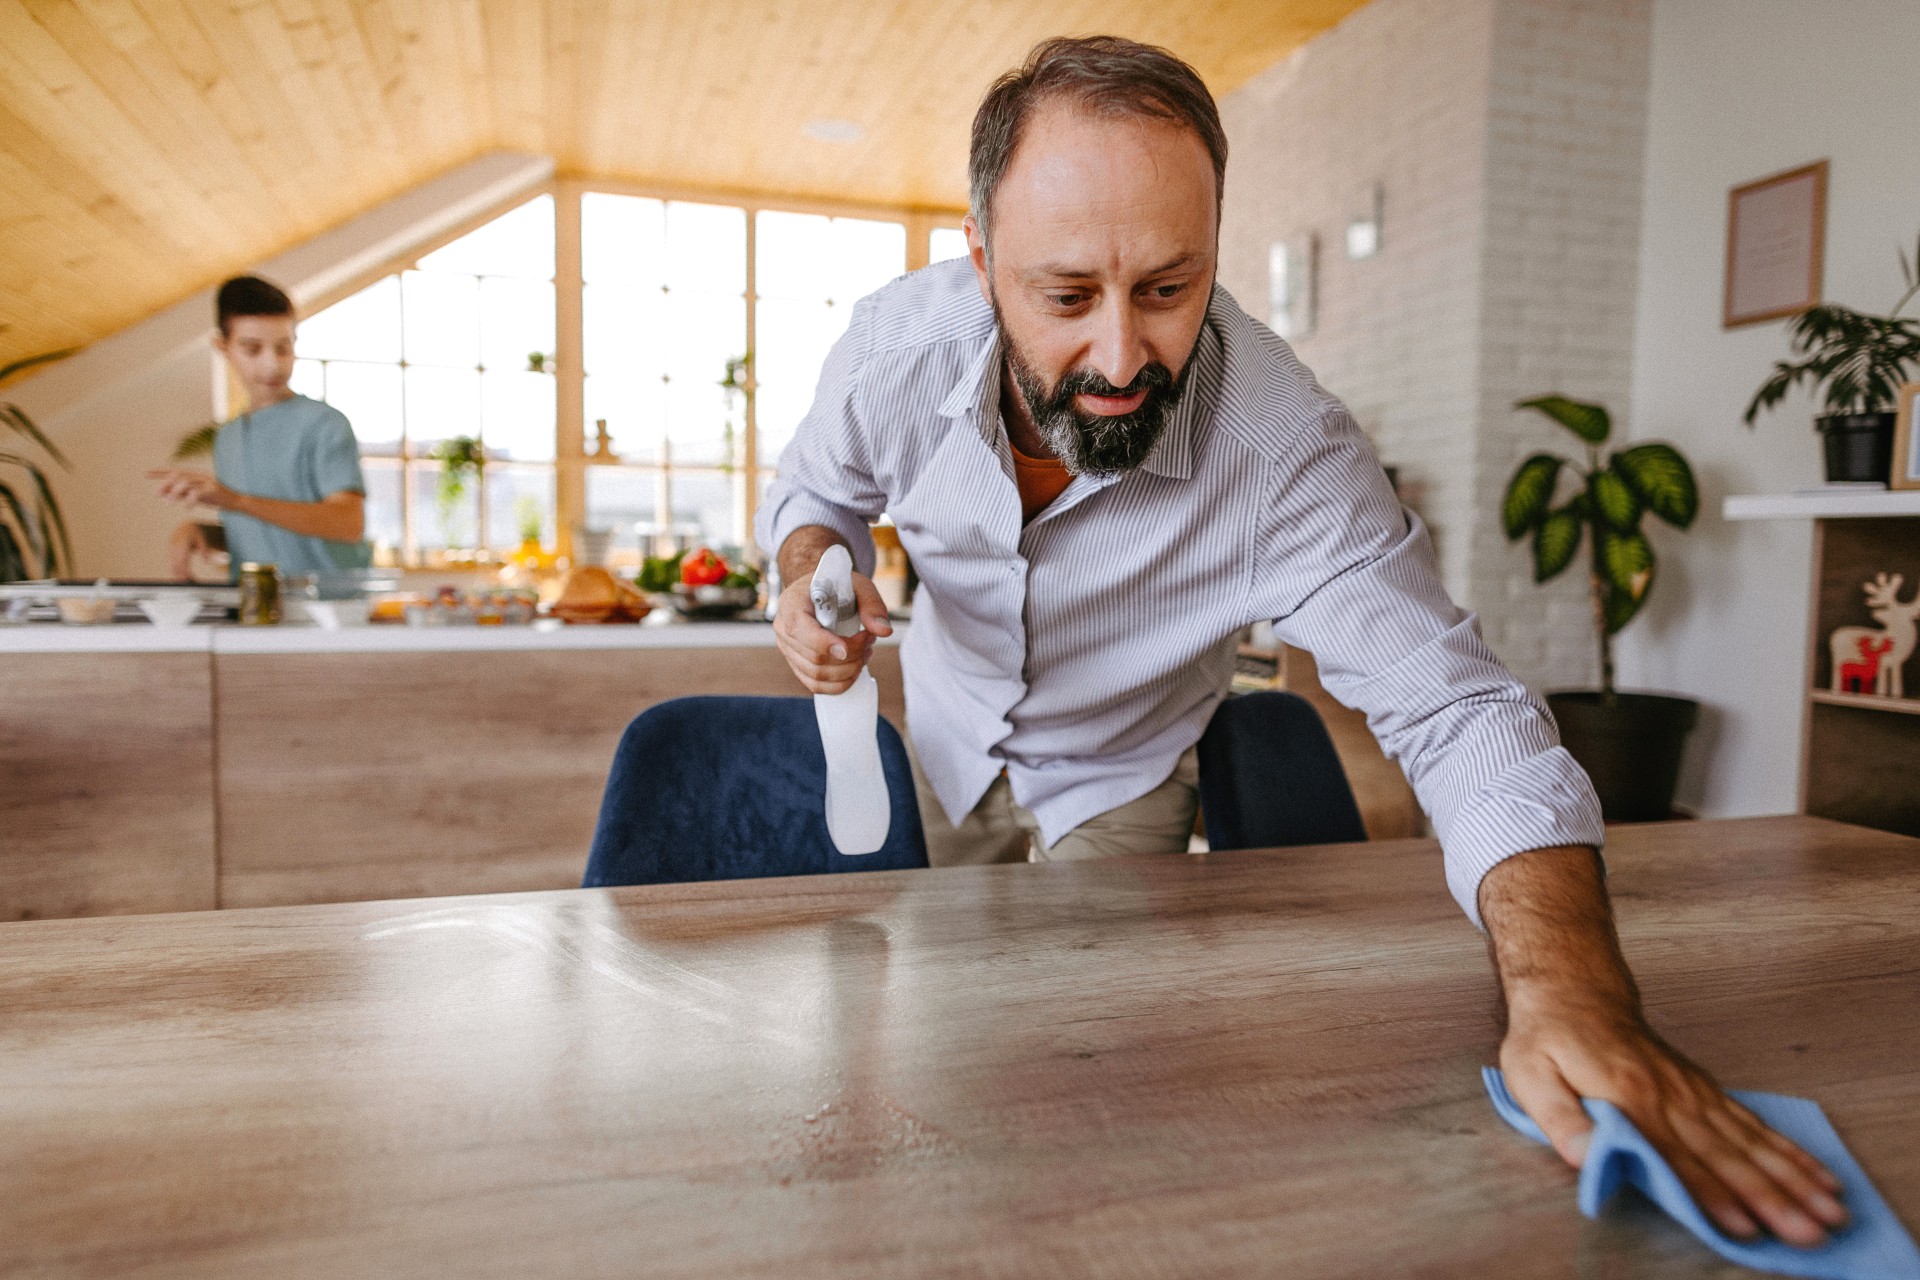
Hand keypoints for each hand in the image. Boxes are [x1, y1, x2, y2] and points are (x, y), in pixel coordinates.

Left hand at [148, 469, 235, 509]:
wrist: (236, 502)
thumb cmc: (215, 499)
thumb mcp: (195, 496)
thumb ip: (180, 494)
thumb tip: (162, 494)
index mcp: (195, 475)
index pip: (175, 472)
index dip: (160, 473)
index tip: (146, 474)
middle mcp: (200, 475)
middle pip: (178, 476)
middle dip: (166, 484)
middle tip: (157, 494)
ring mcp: (207, 481)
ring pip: (186, 482)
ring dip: (175, 492)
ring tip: (169, 502)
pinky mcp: (213, 489)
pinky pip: (197, 493)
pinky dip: (189, 500)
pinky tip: (186, 508)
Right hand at [167, 521, 209, 579]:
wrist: (186, 526)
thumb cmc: (196, 532)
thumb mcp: (203, 539)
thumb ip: (205, 550)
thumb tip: (206, 561)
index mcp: (182, 542)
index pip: (182, 559)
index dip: (184, 570)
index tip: (188, 579)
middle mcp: (174, 546)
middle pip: (176, 564)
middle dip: (180, 575)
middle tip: (188, 584)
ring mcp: (171, 549)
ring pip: (172, 564)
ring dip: (178, 574)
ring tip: (186, 582)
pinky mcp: (170, 552)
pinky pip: (172, 563)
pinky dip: (176, 570)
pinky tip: (183, 576)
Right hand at [772, 566, 891, 694]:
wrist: (819, 592)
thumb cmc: (836, 586)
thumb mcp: (857, 586)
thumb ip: (872, 605)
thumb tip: (884, 631)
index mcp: (792, 604)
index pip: (800, 630)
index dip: (824, 644)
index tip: (847, 648)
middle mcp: (784, 629)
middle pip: (815, 658)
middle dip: (850, 656)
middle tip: (869, 640)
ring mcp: (788, 650)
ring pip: (817, 676)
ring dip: (848, 670)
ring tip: (864, 652)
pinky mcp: (796, 664)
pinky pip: (816, 685)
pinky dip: (839, 683)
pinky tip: (854, 668)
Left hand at [1500, 985, 1848, 1247]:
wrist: (1574, 990)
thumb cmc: (1549, 1039)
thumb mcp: (1531, 1076)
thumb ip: (1562, 1120)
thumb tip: (1589, 1157)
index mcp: (1630, 1098)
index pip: (1677, 1156)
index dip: (1710, 1193)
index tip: (1742, 1226)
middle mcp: (1671, 1096)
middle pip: (1727, 1155)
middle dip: (1772, 1197)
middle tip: (1809, 1232)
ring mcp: (1693, 1092)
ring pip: (1751, 1141)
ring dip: (1793, 1179)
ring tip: (1830, 1211)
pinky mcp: (1703, 1090)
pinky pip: (1752, 1123)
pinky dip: (1787, 1151)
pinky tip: (1817, 1175)